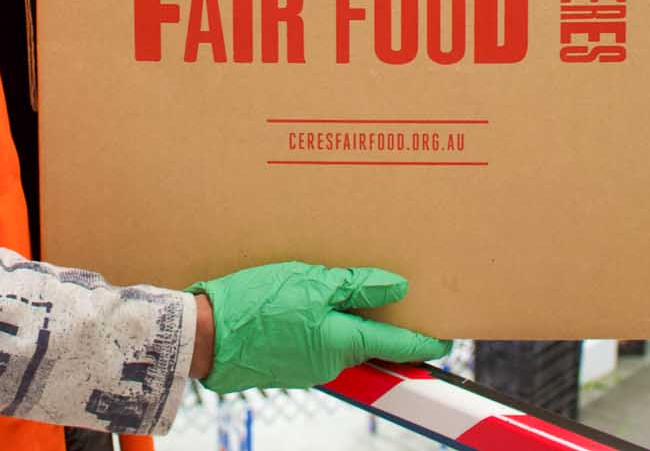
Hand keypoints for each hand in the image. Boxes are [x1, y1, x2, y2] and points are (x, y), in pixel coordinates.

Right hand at [189, 263, 450, 393]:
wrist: (204, 335)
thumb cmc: (255, 304)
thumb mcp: (311, 282)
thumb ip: (356, 285)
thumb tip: (396, 287)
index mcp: (342, 342)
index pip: (397, 345)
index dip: (424, 342)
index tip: (445, 341)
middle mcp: (331, 362)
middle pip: (371, 343)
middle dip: (386, 324)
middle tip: (400, 300)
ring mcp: (309, 367)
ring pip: (343, 341)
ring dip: (351, 320)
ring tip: (350, 289)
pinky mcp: (289, 363)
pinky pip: (319, 343)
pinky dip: (326, 325)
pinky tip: (314, 303)